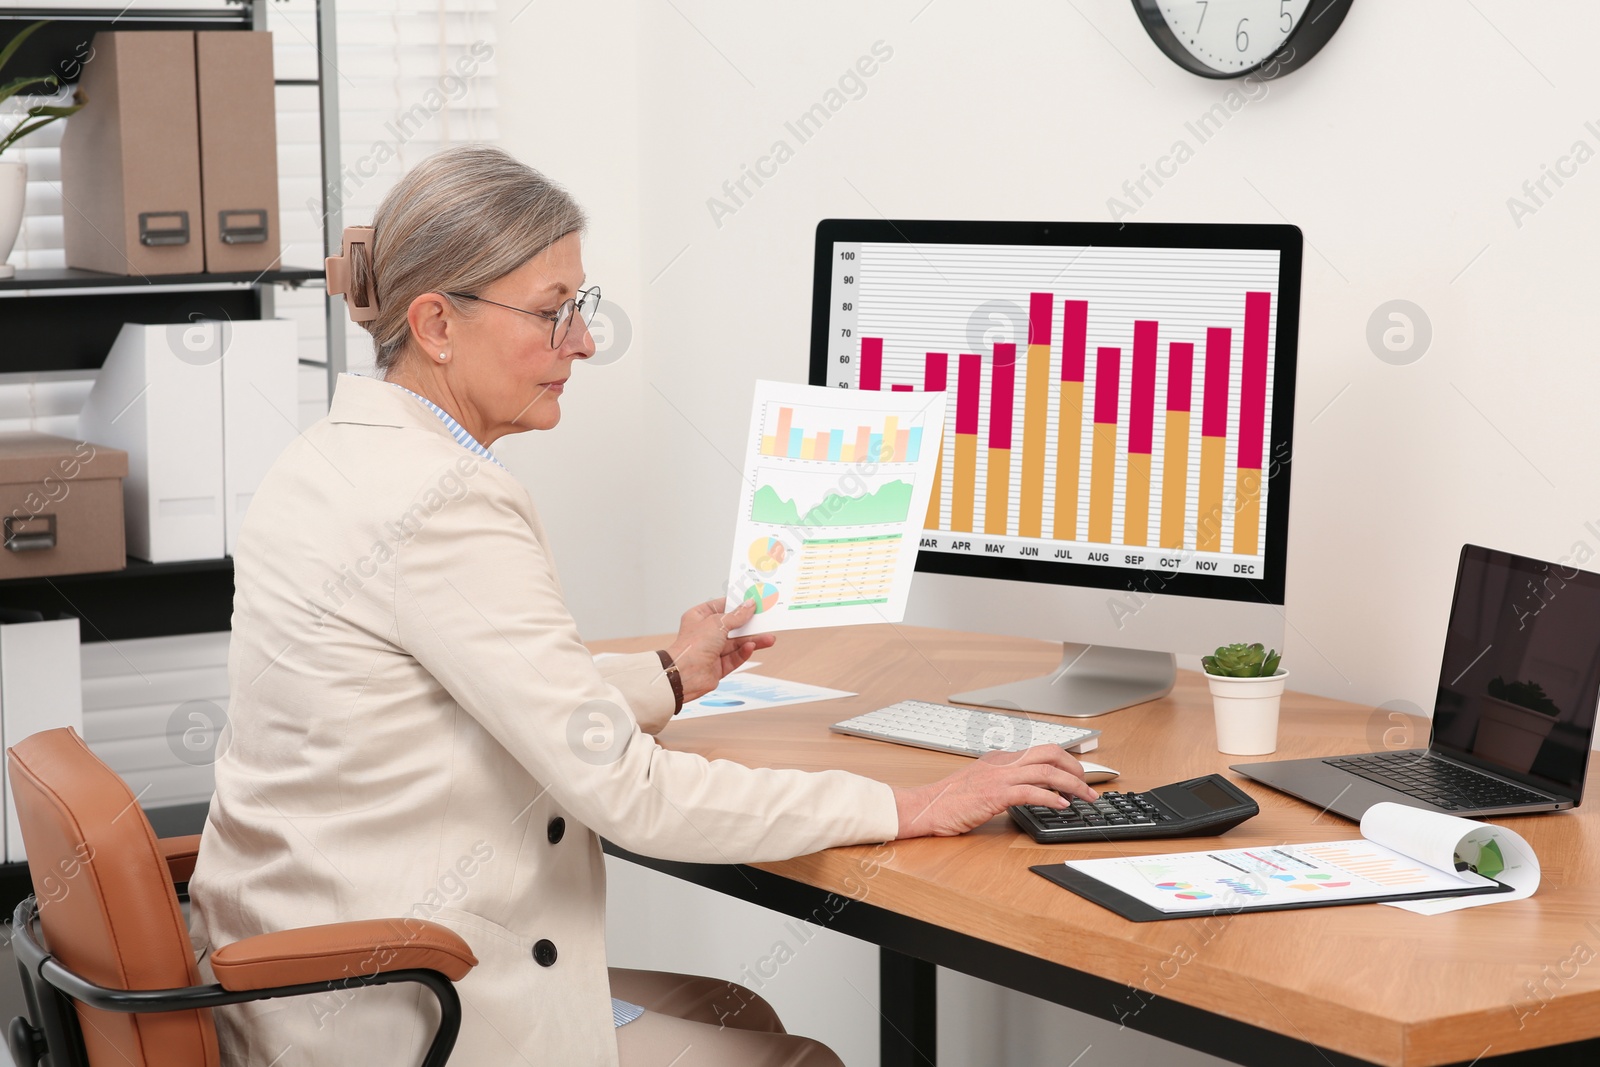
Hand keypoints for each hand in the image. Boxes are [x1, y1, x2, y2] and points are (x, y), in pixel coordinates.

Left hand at [666, 597, 776, 702]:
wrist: (685, 675)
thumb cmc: (692, 646)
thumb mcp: (718, 623)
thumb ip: (737, 616)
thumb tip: (749, 605)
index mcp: (699, 617)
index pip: (721, 606)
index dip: (737, 605)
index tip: (753, 602)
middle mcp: (705, 633)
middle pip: (732, 627)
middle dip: (749, 625)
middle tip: (765, 621)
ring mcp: (712, 651)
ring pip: (736, 643)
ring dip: (752, 640)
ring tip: (769, 638)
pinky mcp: (718, 666)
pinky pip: (735, 658)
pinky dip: (744, 653)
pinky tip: (751, 647)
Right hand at [891, 745, 1097, 838]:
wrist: (926, 807)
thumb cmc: (950, 800)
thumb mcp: (981, 783)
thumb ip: (1004, 781)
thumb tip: (1032, 789)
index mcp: (1000, 757)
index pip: (1041, 750)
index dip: (1066, 760)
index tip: (1079, 775)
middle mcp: (1002, 762)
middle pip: (1050, 752)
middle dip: (1076, 767)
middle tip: (1089, 785)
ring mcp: (998, 776)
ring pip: (1047, 771)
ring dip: (1073, 784)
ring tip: (1085, 798)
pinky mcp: (995, 794)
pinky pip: (1031, 791)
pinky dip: (1052, 797)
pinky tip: (1062, 806)